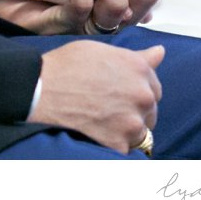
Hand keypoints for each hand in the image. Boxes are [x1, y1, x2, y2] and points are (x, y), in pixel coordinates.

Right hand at [30, 40, 163, 153]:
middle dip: (134, 110)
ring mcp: (132, 121)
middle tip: (109, 107)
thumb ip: (136, 57)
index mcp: (140, 69)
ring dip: (127, 129)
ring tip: (103, 121)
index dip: (137, 90)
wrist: (41, 88)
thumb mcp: (102, 51)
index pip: (155, 87)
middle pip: (150, 110)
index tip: (122, 93)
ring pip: (141, 132)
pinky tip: (98, 133)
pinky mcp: (118, 143)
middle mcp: (142, 95)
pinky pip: (125, 148)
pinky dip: (114, 144)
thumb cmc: (67, 65)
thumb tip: (160, 52)